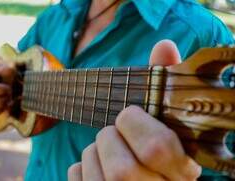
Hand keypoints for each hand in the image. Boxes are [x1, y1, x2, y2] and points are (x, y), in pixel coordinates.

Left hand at [68, 40, 201, 180]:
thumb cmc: (157, 157)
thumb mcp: (170, 129)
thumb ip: (164, 87)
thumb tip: (163, 46)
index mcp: (180, 173)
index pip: (156, 148)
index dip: (135, 123)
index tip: (129, 115)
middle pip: (120, 166)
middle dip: (111, 137)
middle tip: (117, 133)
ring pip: (92, 165)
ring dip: (96, 151)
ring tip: (111, 155)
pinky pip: (75, 175)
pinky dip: (82, 166)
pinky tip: (99, 171)